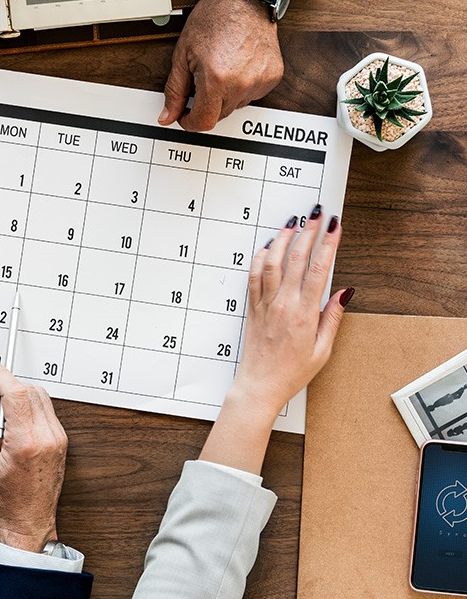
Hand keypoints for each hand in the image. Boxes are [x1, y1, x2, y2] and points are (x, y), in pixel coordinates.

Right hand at [0, 359, 67, 552]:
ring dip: (20, 395)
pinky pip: (46, 409)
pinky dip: (30, 406)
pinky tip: (16, 422)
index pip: (15, 391)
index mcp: (26, 440)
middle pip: (30, 390)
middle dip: (9, 385)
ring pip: (40, 396)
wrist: (28, 520)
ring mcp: (58, 437)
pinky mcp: (61, 439)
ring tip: (2, 416)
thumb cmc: (3, 495)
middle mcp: (47, 435)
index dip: (0, 373)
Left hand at [158, 0, 289, 131]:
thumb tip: (167, 116)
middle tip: (201, 79)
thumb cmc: (214, 18)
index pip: (203, 122)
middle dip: (206, 104)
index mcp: (216, 79)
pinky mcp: (273, 76)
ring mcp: (260, 81)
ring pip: (235, 106)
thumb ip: (174, 90)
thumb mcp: (183, 55)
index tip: (185, 115)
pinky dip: (242, 87)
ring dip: (225, 95)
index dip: (190, 122)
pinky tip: (237, 66)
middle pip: (219, 115)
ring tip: (221, 67)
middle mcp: (241, 83)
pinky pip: (252, 95)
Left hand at [234, 208, 349, 416]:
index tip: (335, 226)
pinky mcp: (253, 306)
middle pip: (295, 258)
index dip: (327, 244)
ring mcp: (265, 303)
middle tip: (317, 213)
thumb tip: (345, 292)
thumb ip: (333, 317)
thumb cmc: (292, 372)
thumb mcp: (322, 350)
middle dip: (308, 232)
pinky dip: (260, 257)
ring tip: (292, 222)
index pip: (318, 270)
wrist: (259, 384)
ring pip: (271, 262)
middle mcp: (282, 304)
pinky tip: (267, 246)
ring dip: (282, 238)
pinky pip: (254, 276)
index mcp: (304, 314)